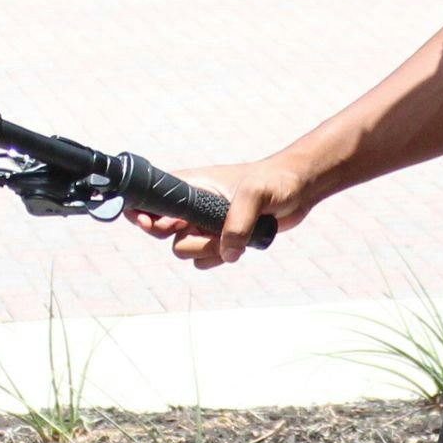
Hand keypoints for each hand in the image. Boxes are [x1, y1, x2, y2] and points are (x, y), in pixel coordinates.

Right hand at [127, 157, 309, 268]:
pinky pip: (205, 260)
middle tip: (209, 232)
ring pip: (185, 251)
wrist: (298, 190)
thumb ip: (237, 223)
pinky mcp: (219, 239)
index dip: (145, 215)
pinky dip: (219, 258)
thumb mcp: (255, 195)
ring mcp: (204, 224)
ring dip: (207, 251)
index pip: (149, 199)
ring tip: (232, 237)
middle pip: (162, 235)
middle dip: (188, 240)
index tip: (164, 225)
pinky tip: (238, 246)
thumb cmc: (274, 181)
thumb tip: (227, 252)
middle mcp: (191, 206)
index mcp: (188, 185)